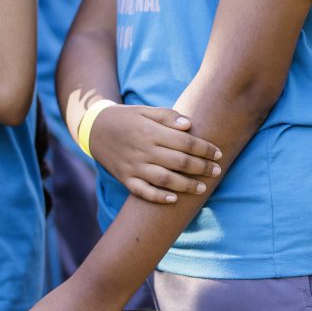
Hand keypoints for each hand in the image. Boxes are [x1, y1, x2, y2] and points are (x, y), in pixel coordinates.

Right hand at [86, 105, 221, 204]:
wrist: (92, 129)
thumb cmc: (124, 118)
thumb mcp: (144, 111)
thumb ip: (167, 116)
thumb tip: (190, 126)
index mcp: (150, 131)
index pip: (185, 142)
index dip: (204, 149)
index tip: (218, 154)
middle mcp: (143, 150)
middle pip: (179, 162)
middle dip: (202, 168)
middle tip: (217, 172)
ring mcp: (133, 166)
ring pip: (165, 179)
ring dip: (187, 185)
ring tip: (202, 188)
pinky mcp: (125, 178)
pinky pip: (143, 191)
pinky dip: (158, 197)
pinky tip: (174, 199)